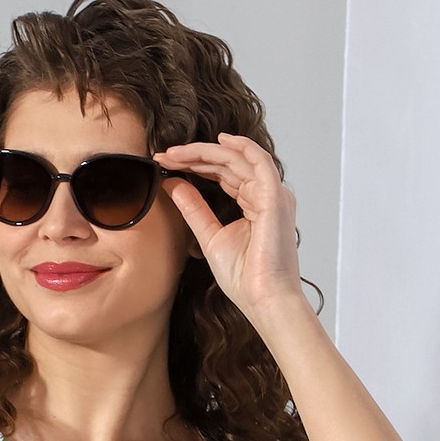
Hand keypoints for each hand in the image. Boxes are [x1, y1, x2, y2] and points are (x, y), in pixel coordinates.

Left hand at [154, 132, 305, 324]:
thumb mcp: (210, 236)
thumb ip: (194, 209)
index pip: (221, 174)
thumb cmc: (244, 279)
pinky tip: (220, 140)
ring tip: (177, 152)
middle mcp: (264, 195)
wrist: (263, 300)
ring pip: (238, 158)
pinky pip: (259, 161)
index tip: (165, 164)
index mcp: (252, 203)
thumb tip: (173, 184)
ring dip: (207, 151)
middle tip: (164, 155)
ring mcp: (272, 194)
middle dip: (194, 156)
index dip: (193, 165)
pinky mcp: (275, 197)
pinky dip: (241, 146)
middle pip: (227, 163)